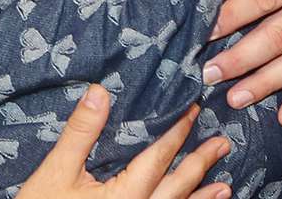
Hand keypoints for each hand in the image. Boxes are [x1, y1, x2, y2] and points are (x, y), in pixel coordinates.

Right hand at [15, 84, 230, 198]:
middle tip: (222, 144)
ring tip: (224, 187)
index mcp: (125, 195)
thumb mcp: (56, 170)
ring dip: (201, 197)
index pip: (158, 158)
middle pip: (177, 186)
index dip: (176, 133)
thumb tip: (101, 92)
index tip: (193, 112)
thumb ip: (81, 132)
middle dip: (200, 163)